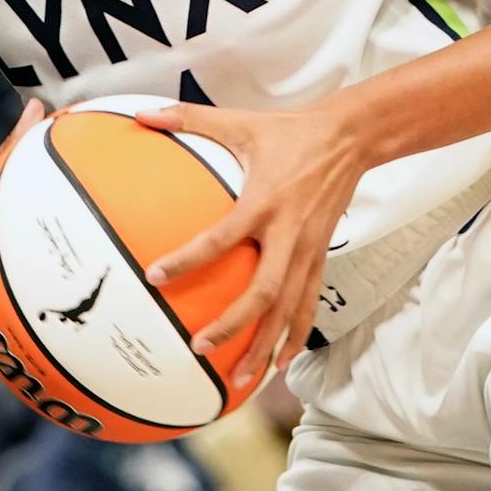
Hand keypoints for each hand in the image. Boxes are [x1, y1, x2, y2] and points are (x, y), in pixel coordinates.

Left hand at [135, 97, 366, 400]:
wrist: (348, 138)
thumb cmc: (288, 130)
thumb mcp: (238, 121)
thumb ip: (188, 118)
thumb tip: (141, 113)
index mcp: (263, 201)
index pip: (221, 238)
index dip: (189, 259)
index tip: (156, 277)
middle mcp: (287, 233)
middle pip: (262, 292)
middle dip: (233, 325)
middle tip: (201, 347)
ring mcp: (308, 249)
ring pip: (288, 309)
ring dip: (266, 344)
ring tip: (242, 377)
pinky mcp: (322, 256)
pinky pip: (309, 304)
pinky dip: (295, 334)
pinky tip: (280, 361)